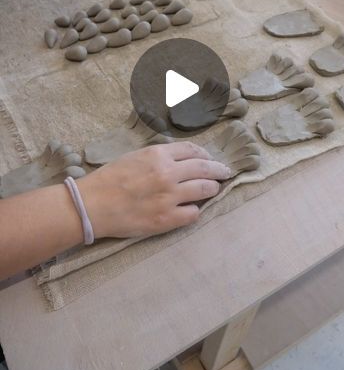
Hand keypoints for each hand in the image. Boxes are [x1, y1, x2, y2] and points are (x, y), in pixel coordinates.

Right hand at [79, 142, 230, 238]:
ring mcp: (169, 197)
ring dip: (212, 189)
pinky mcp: (167, 219)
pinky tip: (190, 210)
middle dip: (219, 170)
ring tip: (213, 190)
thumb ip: (159, 156)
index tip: (211, 159)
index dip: (206, 155)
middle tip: (225, 173)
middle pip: (205, 168)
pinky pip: (194, 214)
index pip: (193, 150)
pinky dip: (194, 210)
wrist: (91, 205)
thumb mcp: (135, 156)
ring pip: (205, 190)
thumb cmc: (109, 179)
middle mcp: (168, 173)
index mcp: (158, 155)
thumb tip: (181, 160)